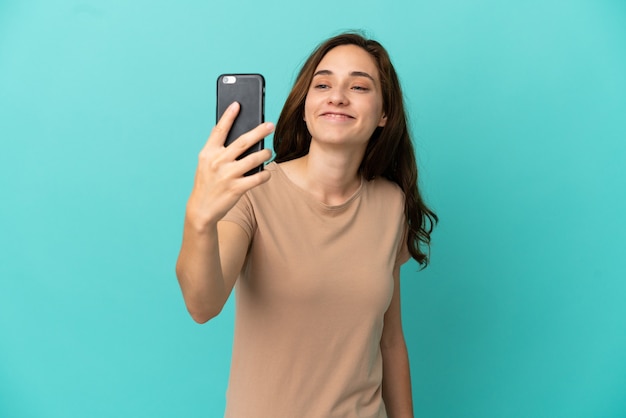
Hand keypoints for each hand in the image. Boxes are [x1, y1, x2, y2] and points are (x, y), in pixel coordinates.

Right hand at [186, 102, 273, 228]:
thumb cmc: (206, 183)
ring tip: (268, 151)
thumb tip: (219, 128)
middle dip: (258, 131)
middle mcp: (217, 162)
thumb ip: (213, 146)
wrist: (201, 209)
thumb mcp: (204, 163)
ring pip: (253, 159)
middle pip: (242, 142)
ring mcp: (227, 175)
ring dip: (264, 154)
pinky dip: (265, 174)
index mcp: (208, 153)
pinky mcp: (236, 188)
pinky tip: (267, 172)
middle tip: (270, 125)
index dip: (229, 116)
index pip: (219, 130)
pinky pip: (257, 178)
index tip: (238, 104)